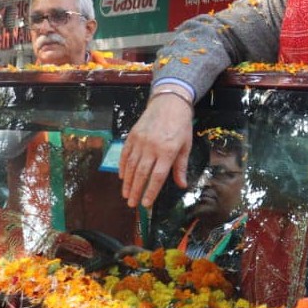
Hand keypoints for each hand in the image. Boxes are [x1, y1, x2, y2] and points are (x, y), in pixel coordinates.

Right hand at [120, 88, 193, 208]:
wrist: (169, 103)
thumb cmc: (181, 125)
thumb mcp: (186, 146)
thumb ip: (181, 166)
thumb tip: (182, 185)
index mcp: (167, 151)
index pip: (157, 177)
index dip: (151, 192)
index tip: (146, 204)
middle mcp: (152, 147)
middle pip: (141, 174)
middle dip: (136, 191)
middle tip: (132, 204)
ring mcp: (140, 141)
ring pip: (130, 166)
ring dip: (127, 182)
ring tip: (126, 194)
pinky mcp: (132, 135)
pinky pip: (125, 154)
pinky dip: (122, 167)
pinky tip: (122, 177)